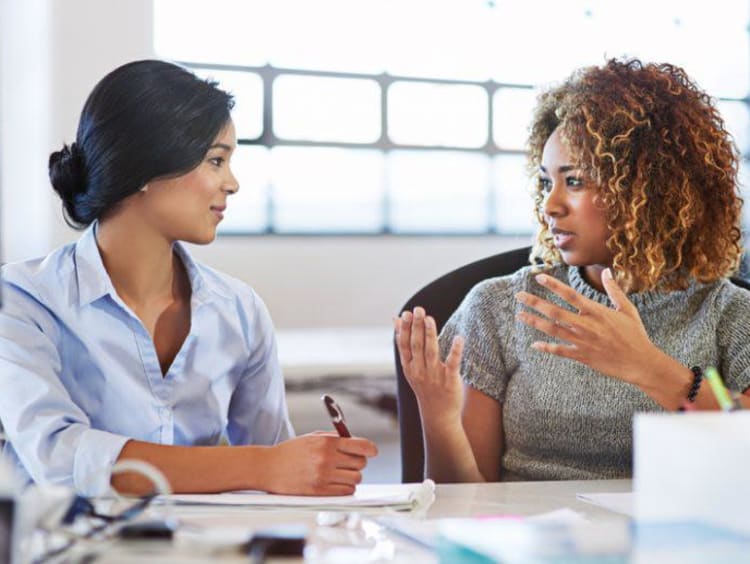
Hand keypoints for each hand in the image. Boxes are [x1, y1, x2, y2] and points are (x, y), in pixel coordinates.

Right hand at [264, 433, 377, 495]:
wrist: (268, 467)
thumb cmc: (291, 452)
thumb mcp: (312, 437)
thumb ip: (335, 439)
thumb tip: (357, 443)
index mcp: (327, 442)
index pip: (361, 446)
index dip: (370, 449)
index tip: (372, 451)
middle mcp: (327, 459)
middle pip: (361, 463)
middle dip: (358, 462)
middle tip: (349, 462)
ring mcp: (323, 476)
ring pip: (356, 478)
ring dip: (351, 476)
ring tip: (340, 473)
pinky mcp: (320, 492)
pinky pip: (346, 491)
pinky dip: (345, 487)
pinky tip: (336, 482)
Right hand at [395, 307, 464, 427]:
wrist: (438, 414)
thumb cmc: (425, 385)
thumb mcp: (410, 365)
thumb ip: (404, 342)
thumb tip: (394, 319)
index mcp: (409, 366)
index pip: (404, 345)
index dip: (404, 329)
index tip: (405, 313)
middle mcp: (419, 370)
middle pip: (416, 345)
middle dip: (416, 327)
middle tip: (418, 309)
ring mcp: (434, 376)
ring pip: (431, 352)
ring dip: (429, 334)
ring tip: (429, 318)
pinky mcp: (449, 381)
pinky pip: (452, 364)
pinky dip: (455, 351)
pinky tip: (459, 338)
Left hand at [515, 268, 661, 384]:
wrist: (641, 363)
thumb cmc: (635, 335)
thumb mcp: (627, 309)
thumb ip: (614, 290)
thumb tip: (607, 271)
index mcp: (596, 312)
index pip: (570, 294)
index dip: (553, 285)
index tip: (539, 277)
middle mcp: (586, 325)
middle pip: (555, 311)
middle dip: (535, 303)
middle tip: (518, 296)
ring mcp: (582, 341)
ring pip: (552, 330)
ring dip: (534, 322)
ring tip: (519, 315)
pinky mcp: (582, 356)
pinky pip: (560, 351)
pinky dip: (546, 348)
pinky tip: (534, 344)